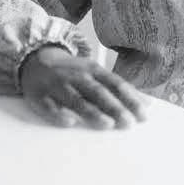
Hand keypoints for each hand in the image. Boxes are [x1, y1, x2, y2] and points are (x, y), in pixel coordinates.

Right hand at [19, 45, 148, 129]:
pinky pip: (49, 106)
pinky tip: (69, 122)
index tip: (143, 115)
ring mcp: (58, 86)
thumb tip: (147, 104)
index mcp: (93, 70)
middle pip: (98, 92)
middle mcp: (77, 76)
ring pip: (76, 99)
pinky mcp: (40, 96)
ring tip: (107, 124)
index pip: (116, 84)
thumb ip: (119, 88)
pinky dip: (58, 114)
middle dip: (115, 107)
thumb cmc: (73, 72)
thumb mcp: (96, 73)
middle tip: (128, 123)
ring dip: (92, 112)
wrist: (36, 60)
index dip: (130, 99)